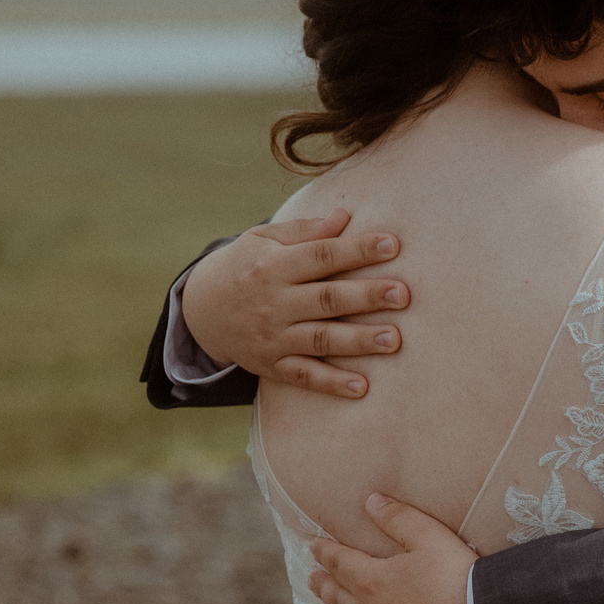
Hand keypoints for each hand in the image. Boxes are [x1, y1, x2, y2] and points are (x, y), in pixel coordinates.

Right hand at [180, 209, 407, 398]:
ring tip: (394, 339)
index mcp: (274, 266)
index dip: (357, 250)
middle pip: (327, 299)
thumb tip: (344, 217)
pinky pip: (304, 376)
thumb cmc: (243, 267)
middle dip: (367, 296)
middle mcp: (275, 303)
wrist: (200, 311)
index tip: (393, 244)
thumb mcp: (262, 240)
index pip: (322, 255)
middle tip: (404, 294)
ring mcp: (273, 337)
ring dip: (358, 340)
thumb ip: (304, 231)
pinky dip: (332, 383)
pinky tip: (362, 387)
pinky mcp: (271, 365)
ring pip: (321, 339)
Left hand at [306, 494, 479, 603]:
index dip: (325, 552)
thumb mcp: (431, 537)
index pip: (339, 562)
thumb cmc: (459, 580)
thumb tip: (371, 502)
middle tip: (312, 579)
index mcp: (371, 581)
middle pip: (336, 598)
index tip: (314, 546)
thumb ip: (399, 519)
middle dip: (322, 585)